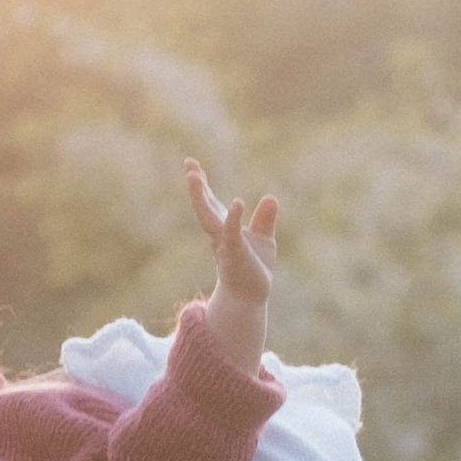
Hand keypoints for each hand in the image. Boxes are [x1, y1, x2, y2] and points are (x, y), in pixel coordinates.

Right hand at [183, 158, 278, 376]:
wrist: (251, 297)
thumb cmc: (254, 269)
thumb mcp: (263, 239)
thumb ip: (264, 219)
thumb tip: (271, 197)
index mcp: (223, 227)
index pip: (209, 202)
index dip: (200, 184)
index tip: (191, 164)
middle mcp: (219, 233)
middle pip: (203, 206)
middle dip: (196, 186)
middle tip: (189, 164)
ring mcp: (225, 243)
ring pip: (209, 218)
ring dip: (202, 198)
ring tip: (196, 176)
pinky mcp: (235, 253)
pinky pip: (232, 233)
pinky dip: (233, 219)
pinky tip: (237, 202)